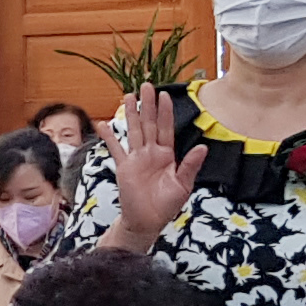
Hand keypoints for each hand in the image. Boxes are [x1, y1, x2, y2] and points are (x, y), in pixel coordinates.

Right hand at [102, 84, 206, 252]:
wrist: (147, 221)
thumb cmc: (166, 205)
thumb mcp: (183, 185)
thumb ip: (190, 165)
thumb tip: (202, 147)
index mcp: (167, 155)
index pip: (166, 128)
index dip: (165, 112)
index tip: (165, 95)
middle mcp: (151, 152)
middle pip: (148, 124)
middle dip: (148, 105)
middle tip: (146, 85)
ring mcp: (136, 158)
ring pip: (133, 131)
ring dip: (131, 114)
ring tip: (128, 96)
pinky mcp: (124, 167)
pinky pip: (116, 149)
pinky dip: (109, 137)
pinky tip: (103, 124)